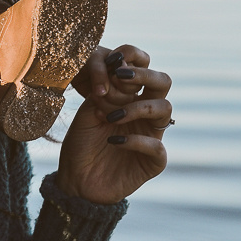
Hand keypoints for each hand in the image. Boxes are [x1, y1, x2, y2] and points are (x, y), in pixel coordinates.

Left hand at [56, 44, 171, 204]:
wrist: (76, 178)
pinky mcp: (153, 162)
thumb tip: (119, 70)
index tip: (109, 62)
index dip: (131, 61)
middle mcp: (145, 114)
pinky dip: (134, 141)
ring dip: (136, 107)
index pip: (143, 69)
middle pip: (163, 82)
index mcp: (131, 98)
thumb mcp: (89, 110)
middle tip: (121, 77)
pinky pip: (156, 146)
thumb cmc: (81, 142)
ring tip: (110, 116)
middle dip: (145, 74)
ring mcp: (152, 136)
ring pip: (165, 109)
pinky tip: (112, 140)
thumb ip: (105, 91)